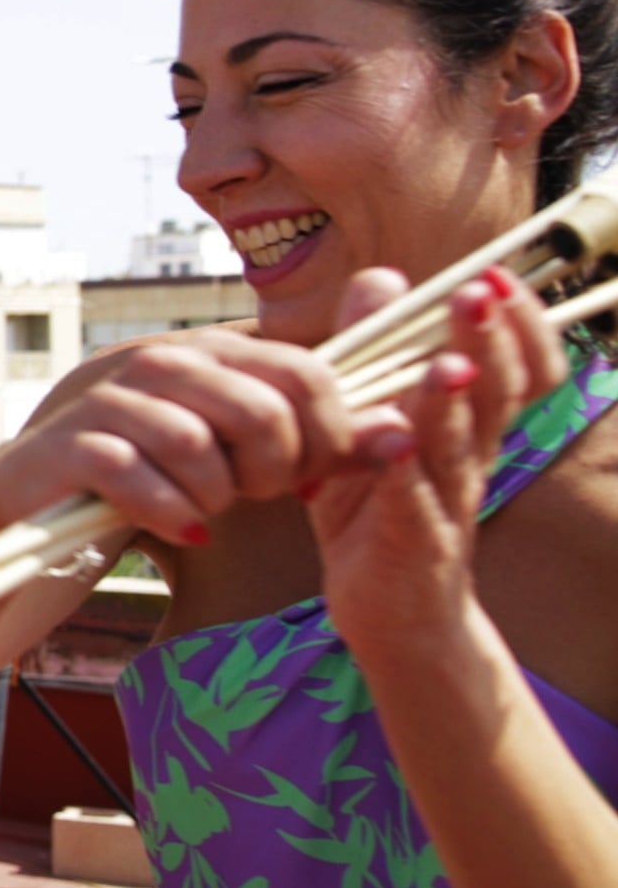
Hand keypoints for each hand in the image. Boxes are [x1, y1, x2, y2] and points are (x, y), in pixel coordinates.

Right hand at [0, 327, 367, 545]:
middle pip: (260, 410)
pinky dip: (171, 513)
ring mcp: (108, 398)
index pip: (307, 373)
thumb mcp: (233, 438)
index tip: (311, 472)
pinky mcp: (68, 444)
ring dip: (216, 497)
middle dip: (273, 470)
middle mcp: (160, 360)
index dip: (328, 434)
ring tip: (206, 509)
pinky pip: (137, 477)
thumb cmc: (154, 466)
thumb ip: (312, 426)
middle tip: (253, 494)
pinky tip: (182, 530)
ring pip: (198, 446)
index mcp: (210, 348)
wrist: (41, 495)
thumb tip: (401, 429)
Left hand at [313, 267, 564, 672]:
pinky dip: (404, 477)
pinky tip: (394, 446)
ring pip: (456, 447)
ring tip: (445, 367)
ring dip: (451, 405)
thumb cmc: (380, 505)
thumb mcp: (372, 417)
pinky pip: (413, 508)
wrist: (391, 611)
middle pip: (492, 395)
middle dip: (488, 343)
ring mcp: (446, 504)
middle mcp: (468, 459)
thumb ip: (375, 351)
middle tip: (478, 294)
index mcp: (465, 425)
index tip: (497, 276)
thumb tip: (384, 279)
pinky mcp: (413, 547)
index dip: (515, 325)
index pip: (511, 368)